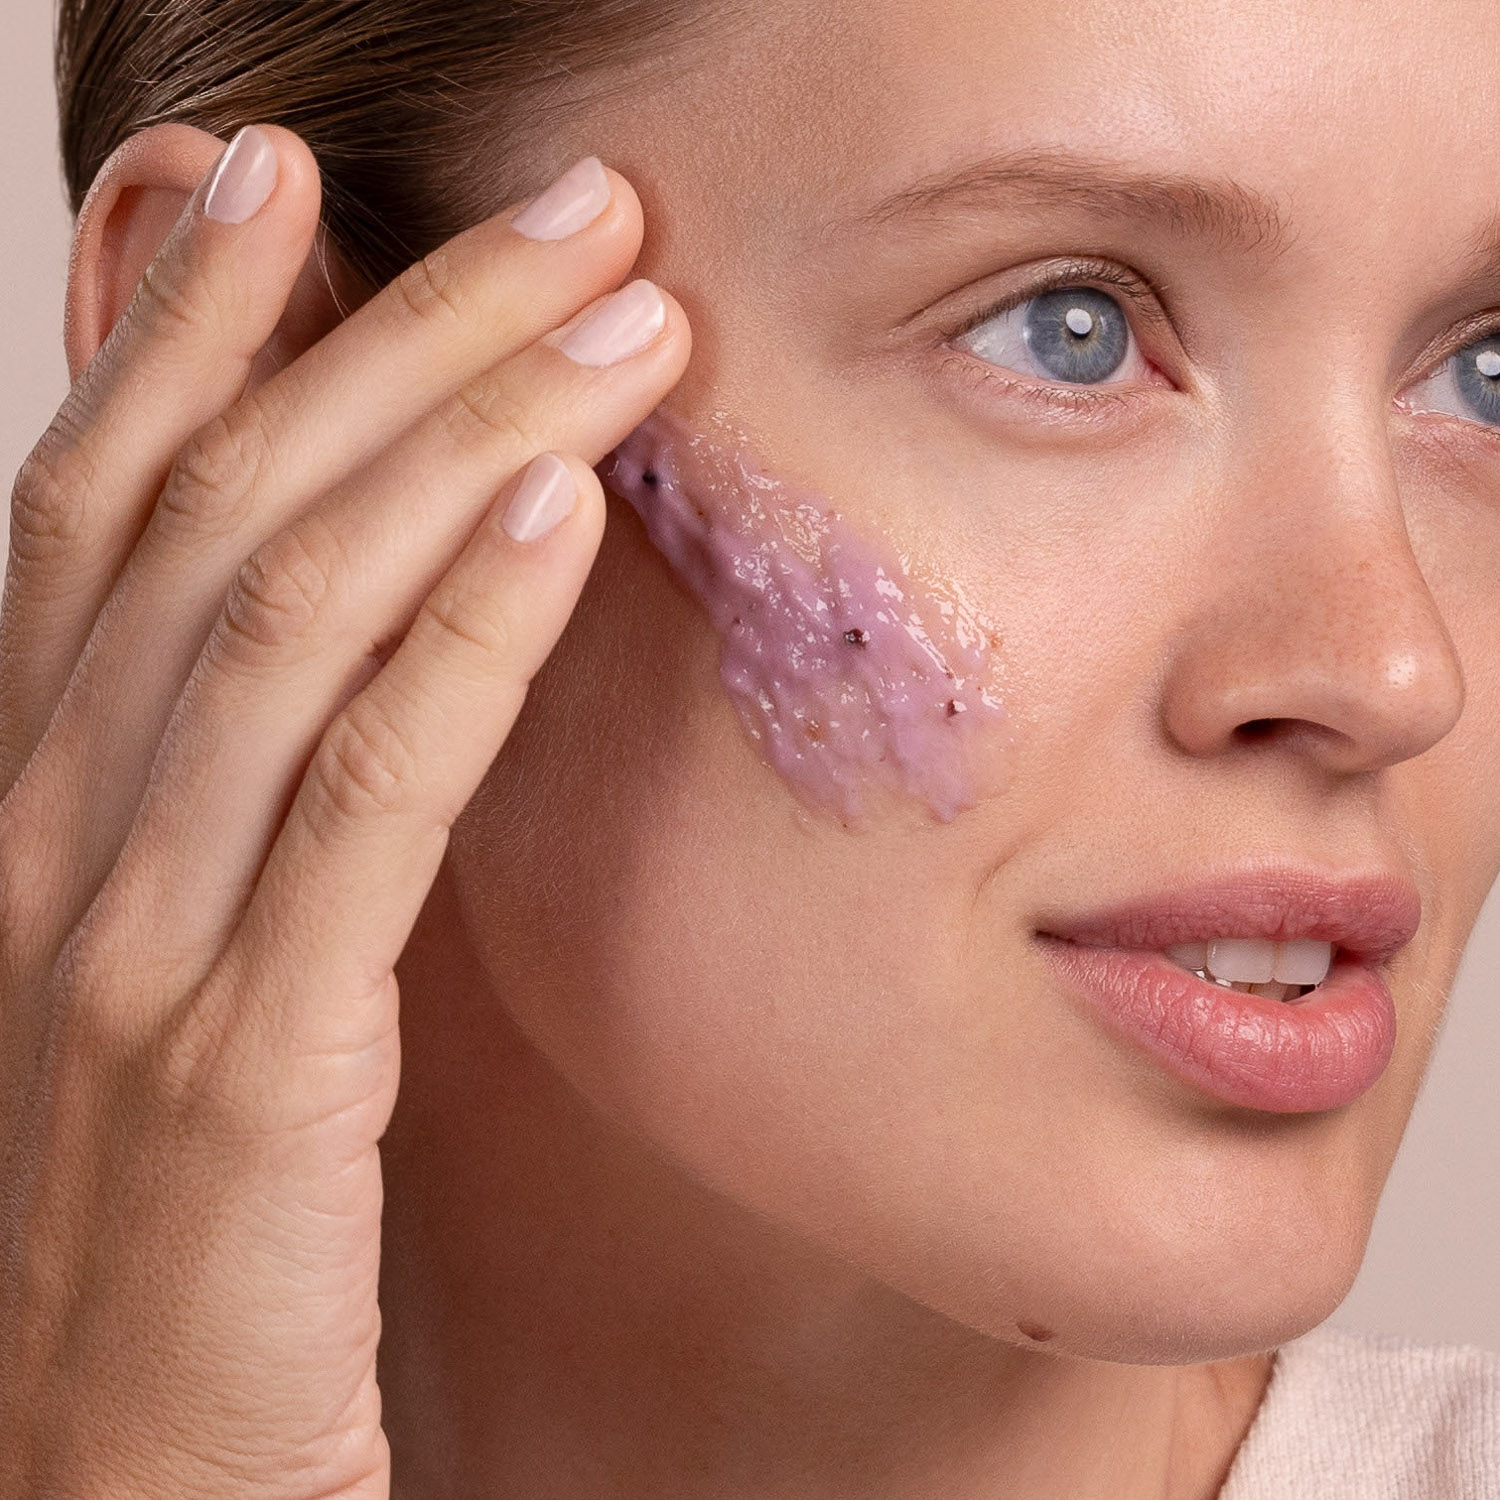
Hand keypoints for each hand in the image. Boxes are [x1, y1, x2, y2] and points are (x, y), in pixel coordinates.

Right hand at [0, 125, 688, 1497]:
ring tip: (615, 313)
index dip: (182, 318)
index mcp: (30, 805)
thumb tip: (354, 627)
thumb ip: (229, 792)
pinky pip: (366, 790)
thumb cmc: (170, 1207)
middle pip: (224, 509)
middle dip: (393, 327)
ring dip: (463, 433)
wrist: (115, 1475)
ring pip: (292, 610)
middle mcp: (49, 836)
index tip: (287, 176)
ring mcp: (134, 941)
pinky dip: (463, 634)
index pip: (99, 502)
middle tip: (561, 206)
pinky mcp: (250, 1055)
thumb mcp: (177, 955)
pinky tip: (559, 512)